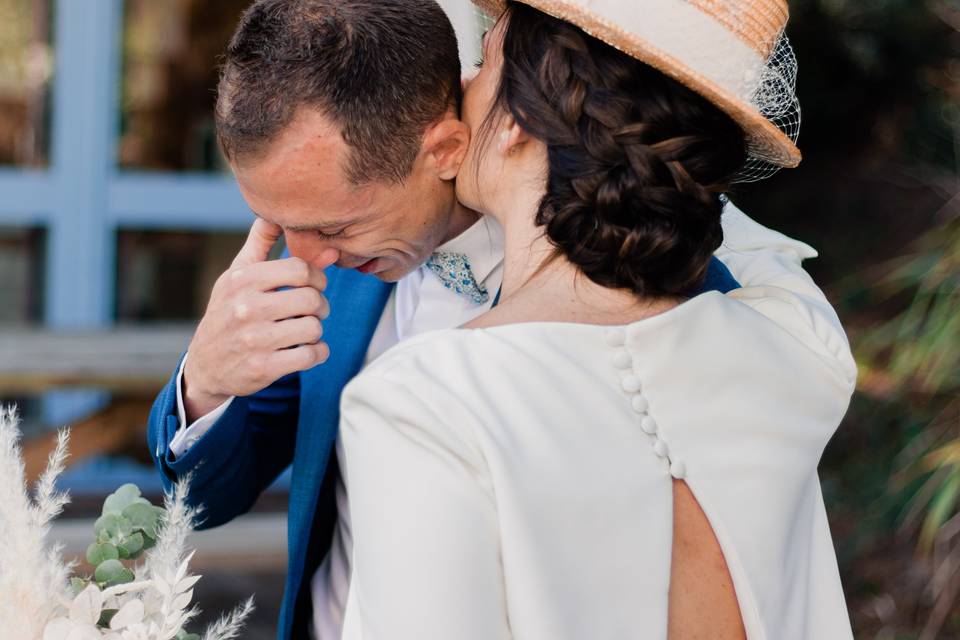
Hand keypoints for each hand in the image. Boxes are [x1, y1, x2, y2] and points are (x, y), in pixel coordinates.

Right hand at [182, 218, 337, 421]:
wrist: (205, 365)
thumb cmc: (228, 312)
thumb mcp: (236, 274)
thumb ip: (262, 243)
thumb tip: (283, 215)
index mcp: (242, 280)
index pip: (300, 269)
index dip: (316, 277)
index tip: (313, 286)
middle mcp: (245, 308)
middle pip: (311, 299)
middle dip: (320, 305)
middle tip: (314, 310)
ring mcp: (254, 340)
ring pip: (313, 328)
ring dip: (317, 331)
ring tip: (306, 330)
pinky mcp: (263, 368)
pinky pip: (311, 355)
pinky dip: (317, 353)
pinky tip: (307, 350)